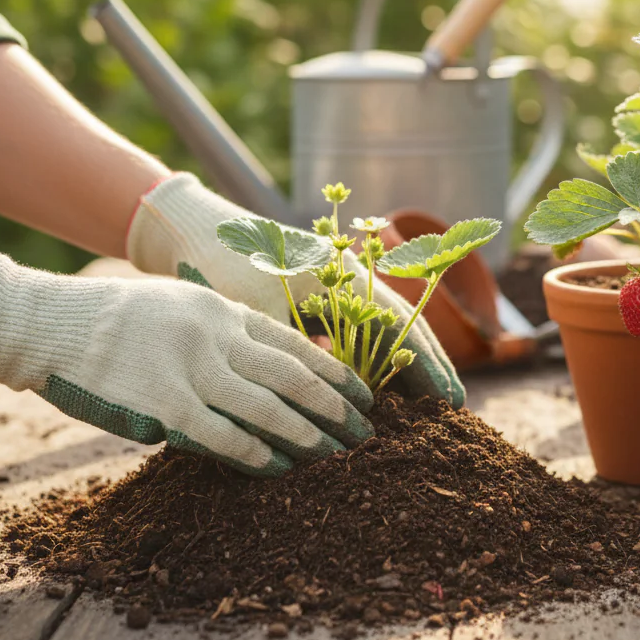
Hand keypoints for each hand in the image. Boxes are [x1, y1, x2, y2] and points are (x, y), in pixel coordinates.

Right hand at [0, 256, 373, 476]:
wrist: (52, 322)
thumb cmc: (118, 316)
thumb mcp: (183, 302)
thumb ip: (226, 327)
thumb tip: (268, 356)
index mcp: (224, 311)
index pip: (295, 344)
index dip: (333, 372)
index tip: (364, 394)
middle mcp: (217, 336)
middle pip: (293, 375)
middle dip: (334, 406)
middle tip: (364, 432)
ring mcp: (192, 369)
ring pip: (266, 406)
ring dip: (306, 434)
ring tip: (334, 455)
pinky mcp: (164, 403)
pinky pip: (221, 433)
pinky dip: (255, 453)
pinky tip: (278, 468)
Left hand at [126, 173, 465, 406]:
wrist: (187, 227)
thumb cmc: (218, 265)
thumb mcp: (254, 317)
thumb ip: (290, 361)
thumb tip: (320, 411)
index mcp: (343, 273)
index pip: (402, 326)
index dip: (427, 367)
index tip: (448, 403)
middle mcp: (349, 275)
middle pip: (404, 327)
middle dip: (429, 370)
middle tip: (453, 412)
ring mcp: (335, 283)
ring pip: (384, 330)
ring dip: (404, 367)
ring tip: (426, 407)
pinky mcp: (316, 295)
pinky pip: (358, 331)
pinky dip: (372, 360)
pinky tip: (376, 390)